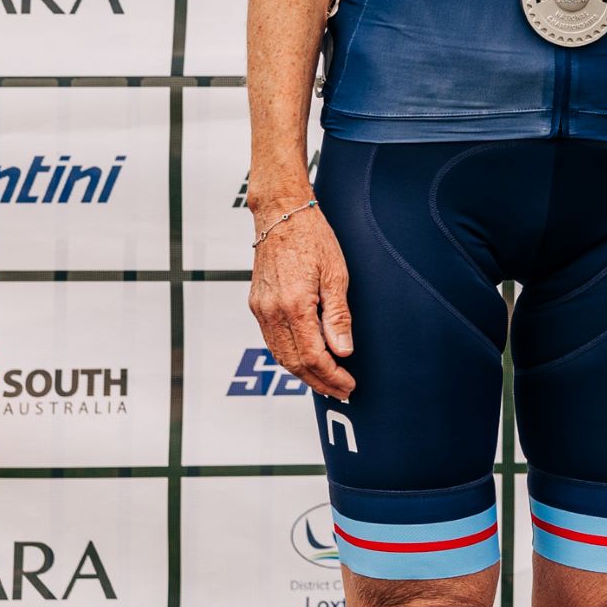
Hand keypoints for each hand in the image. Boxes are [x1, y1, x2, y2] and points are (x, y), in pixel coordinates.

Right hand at [248, 202, 355, 398]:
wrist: (280, 214)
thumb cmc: (312, 237)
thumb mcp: (336, 274)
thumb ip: (338, 316)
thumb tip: (343, 351)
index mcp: (294, 305)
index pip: (314, 356)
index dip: (332, 376)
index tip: (349, 385)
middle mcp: (271, 311)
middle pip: (294, 363)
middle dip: (319, 382)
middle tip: (341, 392)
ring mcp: (261, 309)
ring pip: (280, 355)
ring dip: (303, 374)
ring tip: (326, 383)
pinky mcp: (257, 304)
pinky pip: (272, 340)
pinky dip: (289, 357)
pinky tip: (306, 361)